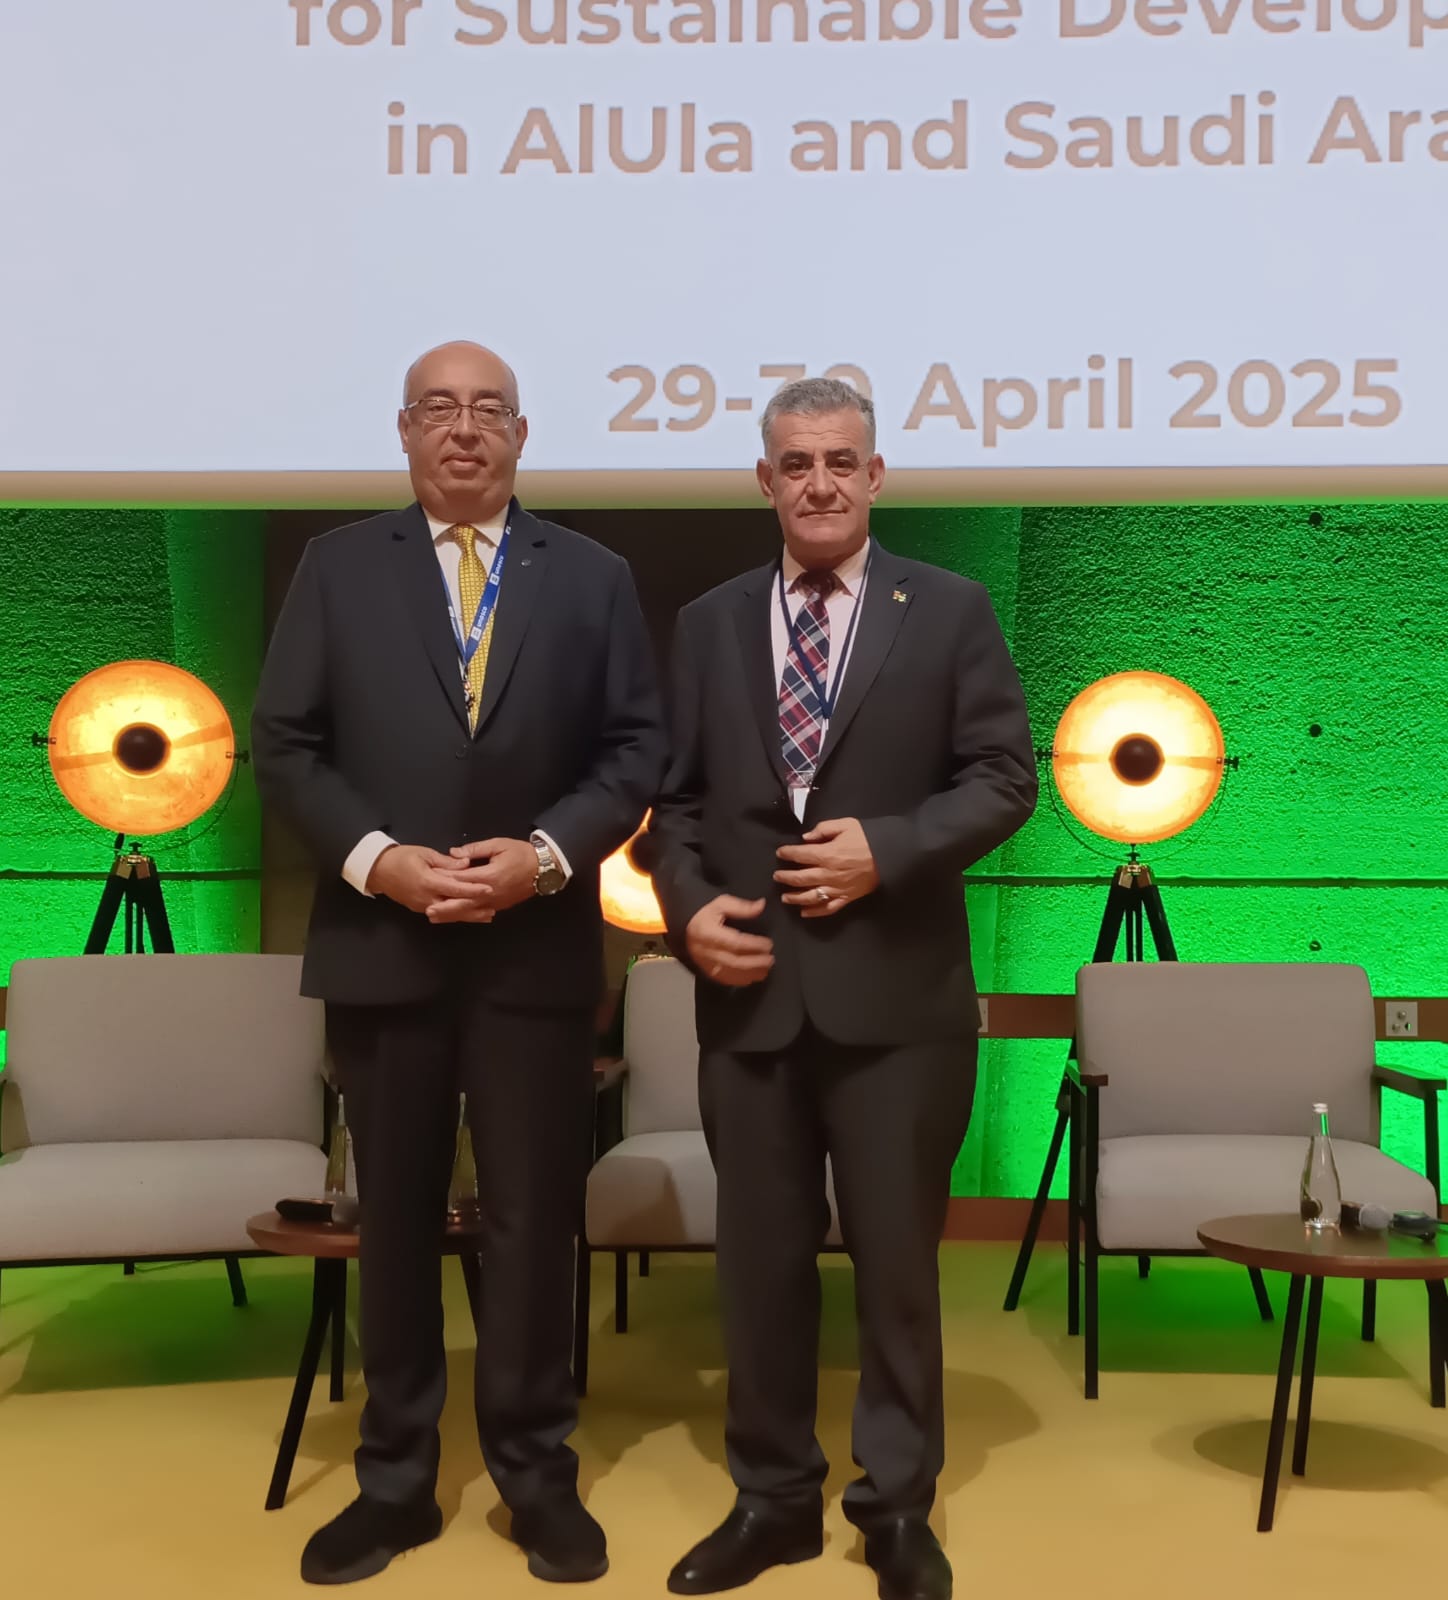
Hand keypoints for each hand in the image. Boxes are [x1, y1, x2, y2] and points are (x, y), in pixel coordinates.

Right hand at [368, 844, 491, 920]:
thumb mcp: (425, 854)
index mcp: (428, 882)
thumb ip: (446, 862)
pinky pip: (441, 913)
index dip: (473, 889)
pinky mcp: (419, 909)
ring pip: (449, 913)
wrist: (378, 870)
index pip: (456, 888)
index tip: (489, 889)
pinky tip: (466, 914)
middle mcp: (426, 898)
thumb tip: (467, 863)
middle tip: (493, 911)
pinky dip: (454, 914)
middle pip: (455, 906)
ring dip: (467, 915)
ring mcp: (422, 906)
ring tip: (486, 916)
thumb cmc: (402, 857)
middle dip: (474, 909)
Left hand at [428, 836, 539, 922]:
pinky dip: (466, 916)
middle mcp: (491, 893)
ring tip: (435, 918)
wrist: (544, 868)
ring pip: (470, 911)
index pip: (462, 880)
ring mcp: (496, 902)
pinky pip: (480, 913)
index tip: (430, 881)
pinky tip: (456, 918)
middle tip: (428, 911)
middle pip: (463, 902)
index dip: (445, 881)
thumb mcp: (499, 844)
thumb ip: (475, 849)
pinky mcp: (500, 906)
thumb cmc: (521, 853)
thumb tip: (454, 853)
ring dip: (452, 915)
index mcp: (490, 876)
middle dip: (445, 907)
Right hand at [685, 895, 773, 986]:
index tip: (768, 944)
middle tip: (771, 959)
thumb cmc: (705, 915)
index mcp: (709, 932)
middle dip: (755, 962)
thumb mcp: (721, 904)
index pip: (735, 942)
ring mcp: (707, 963)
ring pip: (731, 973)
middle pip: (734, 961)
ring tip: (766, 969)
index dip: (754, 945)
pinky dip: (740, 980)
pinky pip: (725, 980)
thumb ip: (741, 907)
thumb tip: (761, 905)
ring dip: (751, 973)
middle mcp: (707, 950)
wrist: (686, 928)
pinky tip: (752, 977)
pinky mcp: (708, 971)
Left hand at [774, 817, 879, 918]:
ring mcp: (837, 889)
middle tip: (777, 876)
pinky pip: (828, 908)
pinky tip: (804, 913)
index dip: (787, 853)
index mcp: (827, 854)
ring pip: (810, 897)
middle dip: (786, 877)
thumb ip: (823, 829)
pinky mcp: (846, 898)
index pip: (800, 855)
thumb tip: (805, 838)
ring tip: (784, 897)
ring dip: (795, 898)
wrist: (889, 855)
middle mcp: (828, 874)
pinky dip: (814, 912)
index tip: (780, 852)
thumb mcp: (845, 825)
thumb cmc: (867, 838)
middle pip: (801, 878)